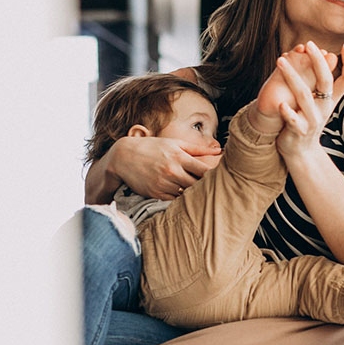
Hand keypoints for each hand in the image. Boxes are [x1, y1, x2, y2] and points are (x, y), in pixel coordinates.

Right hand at [106, 135, 220, 200]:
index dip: (214, 176)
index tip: (220, 177)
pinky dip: (179, 198)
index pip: (205, 171)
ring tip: (198, 192)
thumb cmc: (153, 147)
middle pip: (198, 185)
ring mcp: (163, 184)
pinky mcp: (155, 194)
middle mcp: (172, 171)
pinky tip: (182, 194)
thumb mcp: (174, 144)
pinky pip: (174, 200)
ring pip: (186, 194)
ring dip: (192, 193)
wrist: (124, 157)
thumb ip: (197, 149)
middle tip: (213, 187)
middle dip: (205, 186)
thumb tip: (219, 151)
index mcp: (179, 157)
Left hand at [273, 42, 343, 157]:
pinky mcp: (299, 131)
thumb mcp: (319, 102)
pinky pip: (294, 120)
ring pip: (304, 96)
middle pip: (326, 82)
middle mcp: (325, 108)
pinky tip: (280, 103)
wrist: (301, 151)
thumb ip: (320, 83)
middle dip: (318, 62)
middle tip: (309, 44)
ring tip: (280, 61)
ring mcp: (313, 120)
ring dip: (292, 77)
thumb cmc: (307, 120)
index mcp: (331, 99)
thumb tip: (324, 55)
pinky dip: (288, 112)